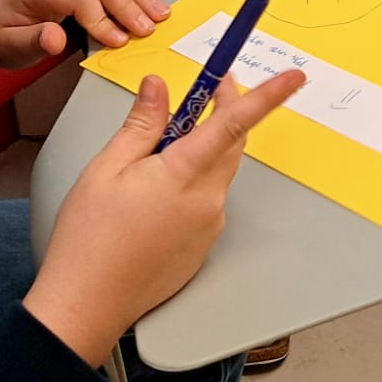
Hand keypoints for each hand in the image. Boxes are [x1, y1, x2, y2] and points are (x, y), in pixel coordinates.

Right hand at [23, 68, 306, 365]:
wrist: (87, 304)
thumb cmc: (89, 240)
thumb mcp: (107, 168)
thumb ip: (141, 123)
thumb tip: (159, 86)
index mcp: (184, 175)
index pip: (234, 124)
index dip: (267, 96)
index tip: (294, 77)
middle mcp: (207, 201)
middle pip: (231, 143)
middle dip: (225, 110)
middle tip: (209, 87)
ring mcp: (209, 226)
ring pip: (218, 171)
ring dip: (202, 148)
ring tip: (156, 149)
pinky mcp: (203, 245)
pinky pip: (208, 199)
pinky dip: (193, 180)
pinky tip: (155, 190)